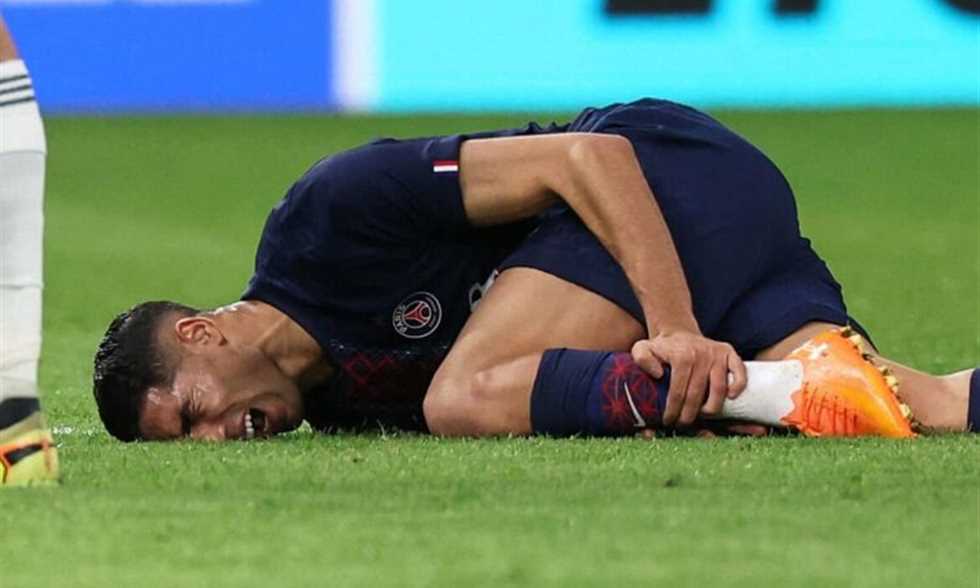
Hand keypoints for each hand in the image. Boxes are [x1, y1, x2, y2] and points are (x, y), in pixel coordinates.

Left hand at [631, 331, 746, 426]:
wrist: (679, 334)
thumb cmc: (661, 348)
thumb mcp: (642, 349)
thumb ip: (641, 358)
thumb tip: (658, 374)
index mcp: (681, 355)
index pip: (678, 391)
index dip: (673, 410)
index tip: (669, 421)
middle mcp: (701, 353)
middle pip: (698, 394)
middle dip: (689, 414)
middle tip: (683, 424)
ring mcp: (717, 353)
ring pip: (719, 388)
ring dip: (712, 408)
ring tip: (702, 416)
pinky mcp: (729, 352)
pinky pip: (739, 371)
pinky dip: (738, 386)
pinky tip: (731, 398)